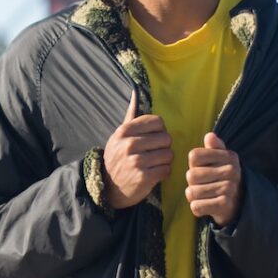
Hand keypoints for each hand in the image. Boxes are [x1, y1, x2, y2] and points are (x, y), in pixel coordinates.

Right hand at [103, 90, 172, 208]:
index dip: (160, 131)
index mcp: (124, 131)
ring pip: (168, 155)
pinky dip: (164, 173)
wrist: (109, 188)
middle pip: (166, 138)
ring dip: (165, 161)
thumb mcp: (119, 136)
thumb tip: (136, 89)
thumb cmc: (118, 158)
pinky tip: (154, 174)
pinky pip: (167, 170)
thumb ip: (131, 115)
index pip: (157, 122)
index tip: (153, 139)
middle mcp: (129, 144)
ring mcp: (136, 161)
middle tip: (154, 154)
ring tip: (154, 164)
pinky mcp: (143, 178)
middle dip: (164, 147)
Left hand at [186, 132, 242, 226]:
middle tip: (205, 185)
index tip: (204, 169)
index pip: (194, 156)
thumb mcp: (221, 160)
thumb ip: (214, 147)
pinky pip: (196, 206)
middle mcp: (231, 170)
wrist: (239, 204)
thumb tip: (210, 136)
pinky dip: (197, 208)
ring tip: (206, 195)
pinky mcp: (224, 205)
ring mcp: (229, 188)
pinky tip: (207, 205)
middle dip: (192, 183)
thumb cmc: (223, 177)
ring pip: (191, 192)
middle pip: (191, 175)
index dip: (193, 165)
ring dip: (195, 196)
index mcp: (229, 156)